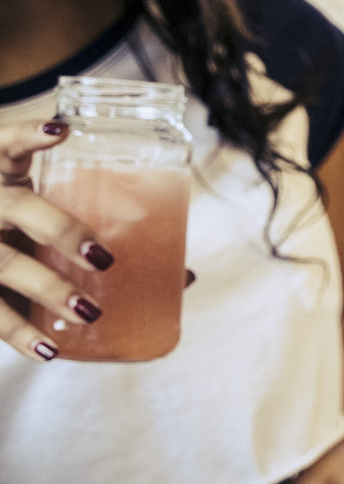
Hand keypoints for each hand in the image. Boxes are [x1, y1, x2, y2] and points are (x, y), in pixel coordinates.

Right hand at [0, 119, 112, 360]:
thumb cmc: (24, 225)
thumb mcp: (46, 212)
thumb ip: (100, 227)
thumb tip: (185, 275)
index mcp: (5, 175)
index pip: (6, 143)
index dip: (29, 136)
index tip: (62, 131)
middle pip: (18, 210)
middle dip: (61, 230)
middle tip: (104, 256)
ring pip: (2, 265)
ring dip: (46, 290)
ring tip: (88, 313)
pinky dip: (16, 333)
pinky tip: (46, 353)